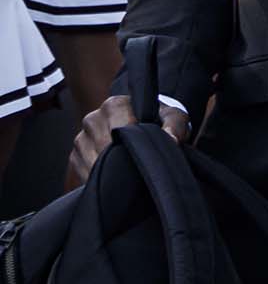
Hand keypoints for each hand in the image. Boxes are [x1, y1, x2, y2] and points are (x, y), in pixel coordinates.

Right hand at [68, 96, 192, 186]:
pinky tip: (115, 179)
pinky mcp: (76, 156)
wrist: (146, 127)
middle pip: (103, 147)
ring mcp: (82, 137)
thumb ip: (175, 127)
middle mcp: (93, 118)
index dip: (133, 144)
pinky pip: (83, 171)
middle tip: (139, 168)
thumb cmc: (161, 121)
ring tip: (129, 172)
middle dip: (122, 159)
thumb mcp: (175, 119)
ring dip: (110, 170)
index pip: (119, 127)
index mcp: (115, 104)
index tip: (144, 154)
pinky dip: (99, 178)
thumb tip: (172, 140)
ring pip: (92, 161)